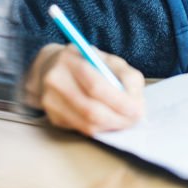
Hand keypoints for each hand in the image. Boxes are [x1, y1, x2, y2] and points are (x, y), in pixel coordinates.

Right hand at [24, 43, 144, 134]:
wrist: (50, 67)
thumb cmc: (87, 62)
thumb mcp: (108, 59)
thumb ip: (125, 76)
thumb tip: (136, 103)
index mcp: (70, 60)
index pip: (96, 87)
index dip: (120, 102)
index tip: (138, 110)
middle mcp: (55, 81)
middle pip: (90, 110)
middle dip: (118, 119)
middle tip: (135, 120)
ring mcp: (50, 101)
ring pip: (86, 124)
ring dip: (111, 126)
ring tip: (125, 121)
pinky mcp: (52, 117)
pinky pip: (82, 128)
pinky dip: (100, 128)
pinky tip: (109, 121)